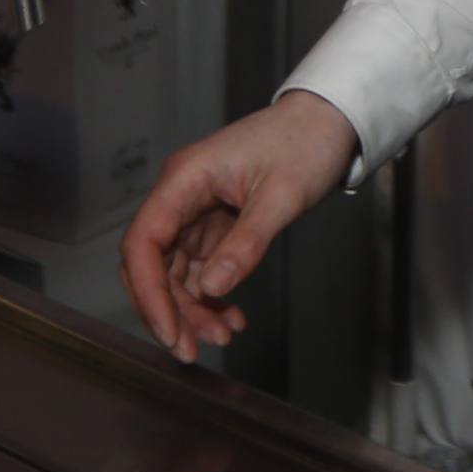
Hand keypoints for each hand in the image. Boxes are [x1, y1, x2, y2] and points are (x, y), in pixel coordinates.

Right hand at [121, 91, 359, 357]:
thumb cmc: (304, 142)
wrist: (328, 122)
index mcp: (184, 179)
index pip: (143, 242)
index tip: (168, 330)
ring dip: (193, 308)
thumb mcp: (281, 196)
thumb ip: (246, 243)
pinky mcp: (214, 223)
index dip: (148, 292)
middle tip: (190, 350)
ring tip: (222, 335)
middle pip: (153, 263)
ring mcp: (195, 210)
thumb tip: (213, 288)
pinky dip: (212, 295)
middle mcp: (181, 195)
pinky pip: (201, 267)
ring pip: (175, 271)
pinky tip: (231, 316)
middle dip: (168, 310)